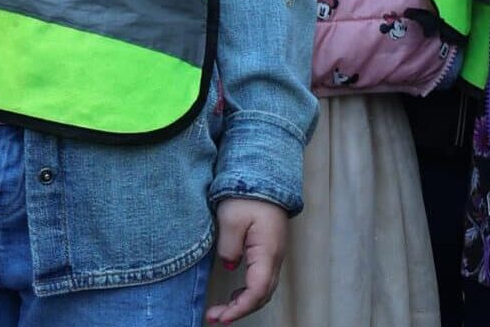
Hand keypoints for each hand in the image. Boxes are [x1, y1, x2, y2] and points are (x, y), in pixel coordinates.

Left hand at [205, 197, 288, 322]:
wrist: (263, 176)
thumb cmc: (247, 195)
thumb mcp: (231, 219)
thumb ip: (228, 246)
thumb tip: (229, 265)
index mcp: (267, 252)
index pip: (256, 291)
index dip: (239, 308)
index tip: (221, 317)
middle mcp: (275, 257)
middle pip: (261, 295)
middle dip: (239, 311)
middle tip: (214, 318)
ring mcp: (273, 255)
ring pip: (263, 289)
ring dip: (243, 303)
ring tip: (221, 311)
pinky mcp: (268, 251)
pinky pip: (262, 279)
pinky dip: (248, 292)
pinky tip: (235, 295)